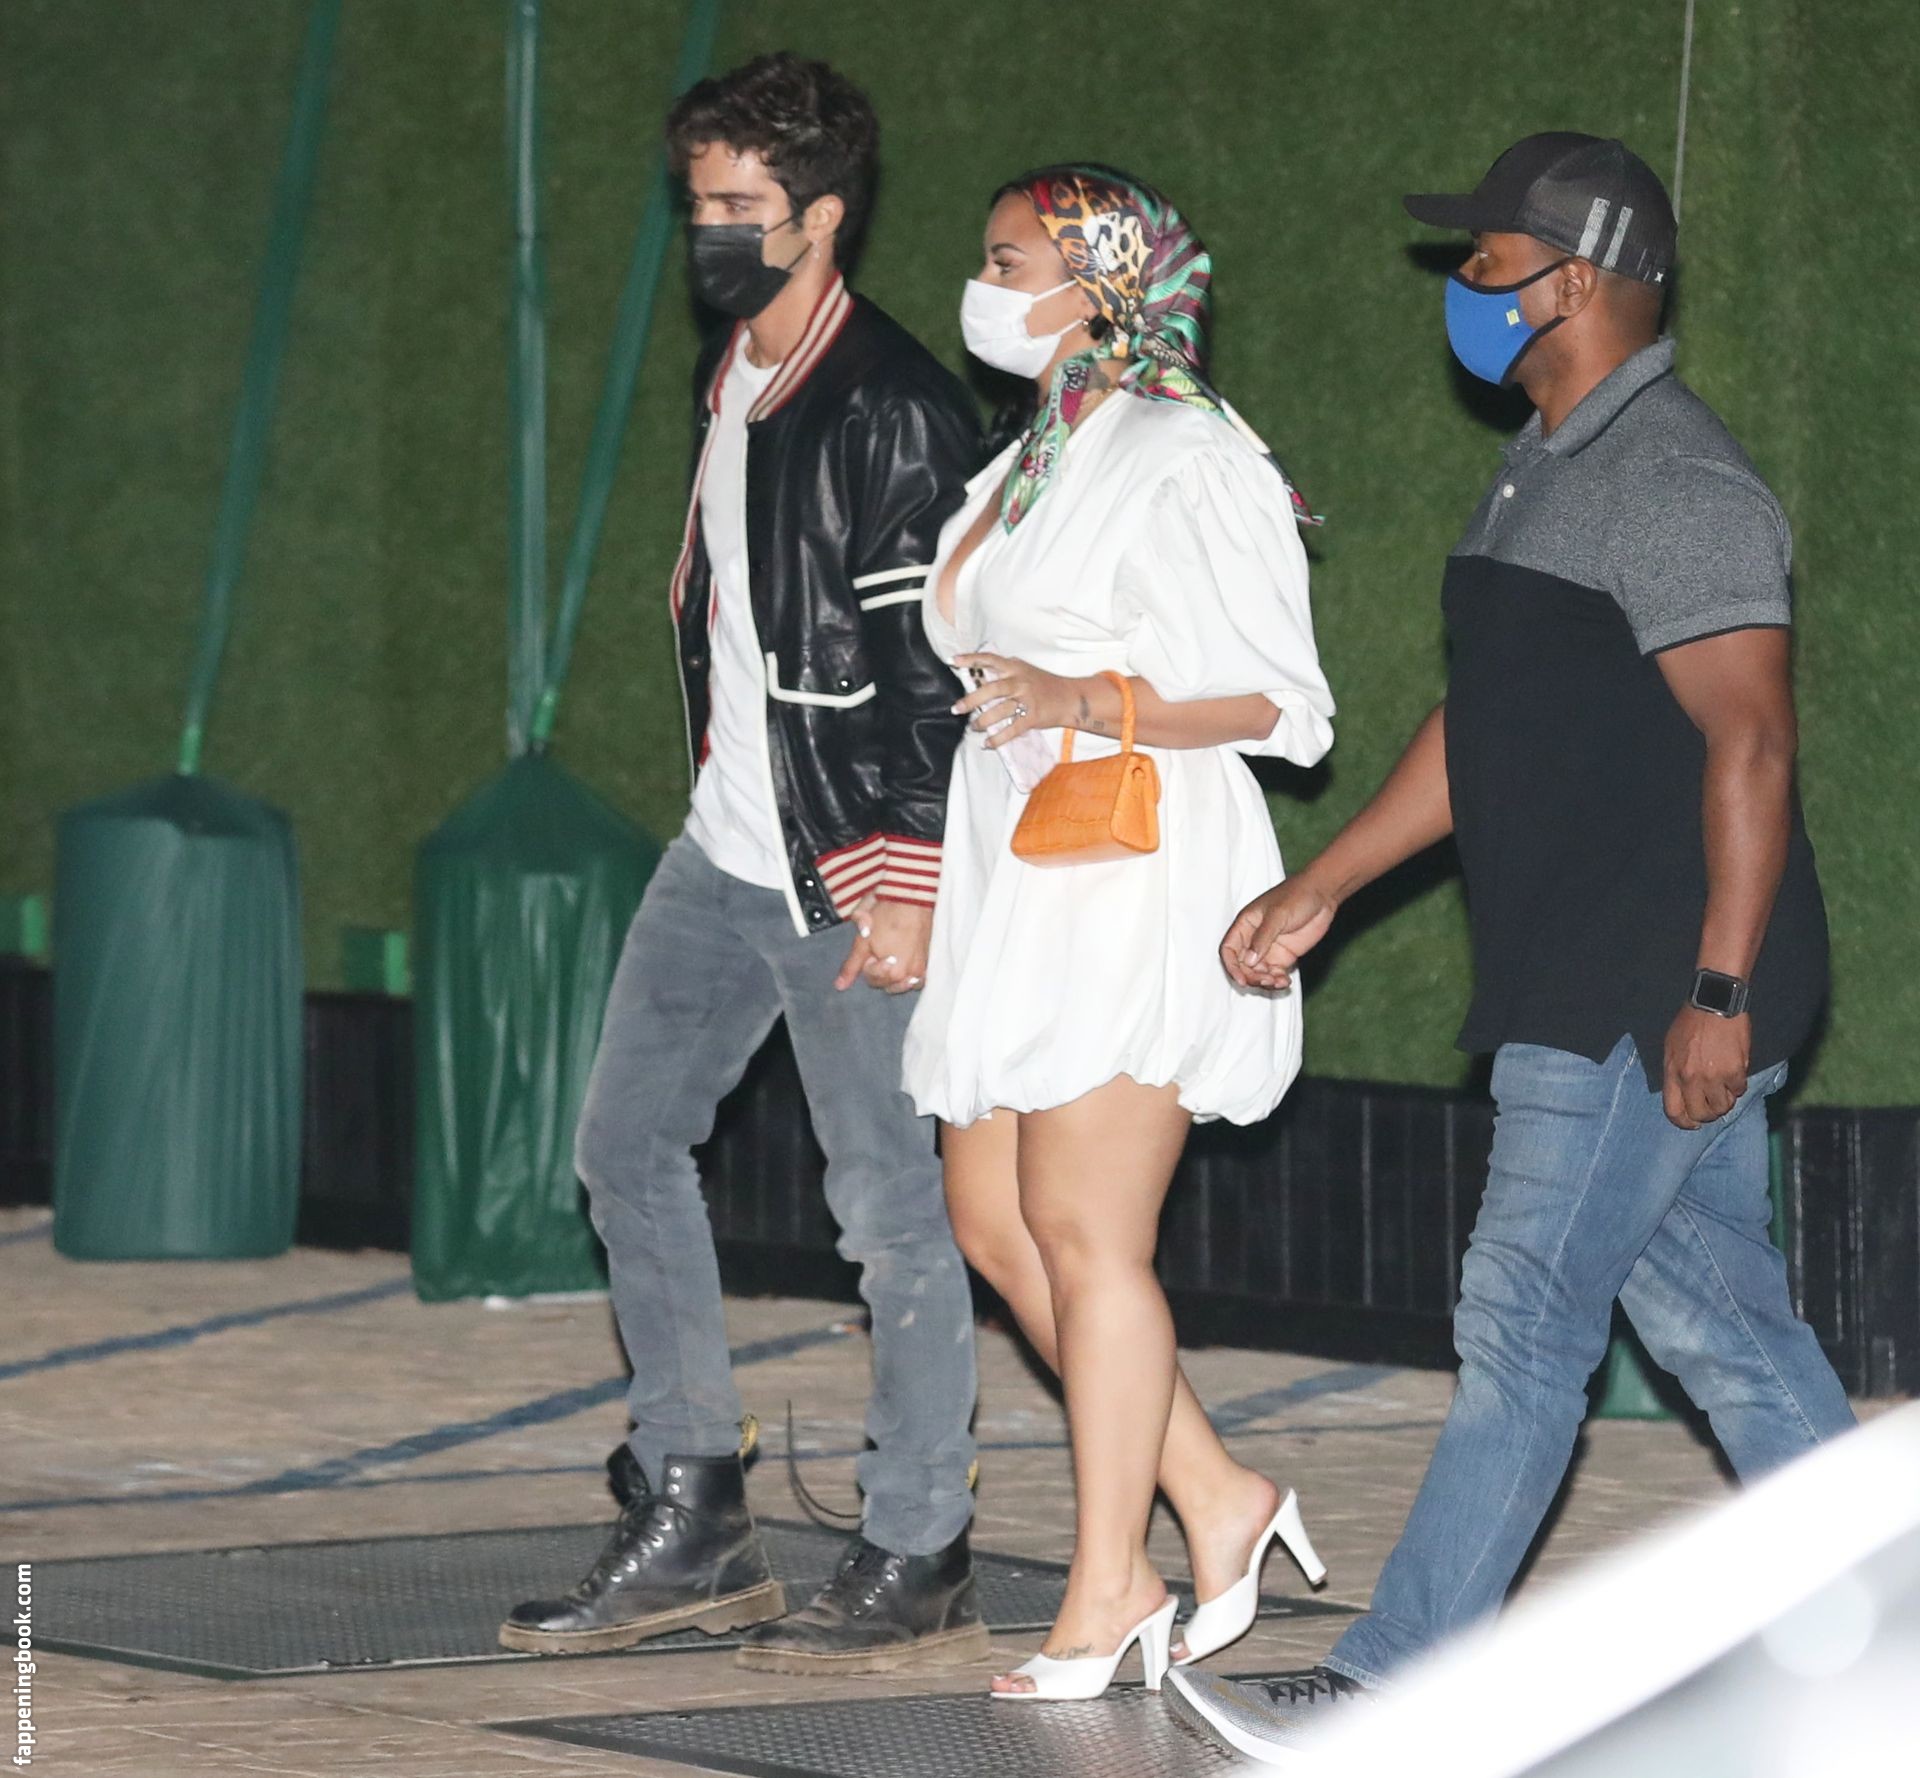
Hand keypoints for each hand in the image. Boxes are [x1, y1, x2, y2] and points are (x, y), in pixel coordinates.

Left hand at [834, 896, 932, 994]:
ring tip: (893, 956)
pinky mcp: (931, 961)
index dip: (867, 961)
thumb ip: (851, 966)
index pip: (871, 978)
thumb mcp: (862, 939)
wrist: (912, 896)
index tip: (871, 943)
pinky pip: (919, 980)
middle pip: (887, 984)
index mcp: (890, 972)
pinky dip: (911, 977)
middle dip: (880, 969)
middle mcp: (908, 976)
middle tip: (882, 947)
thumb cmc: (884, 914)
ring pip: (903, 984)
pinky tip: (906, 965)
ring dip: (895, 976)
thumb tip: (839, 986)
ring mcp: (921, 970)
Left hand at [951, 653, 1088, 750]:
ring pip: (1000, 710)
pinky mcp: (1033, 717)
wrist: (1070, 697)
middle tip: (956, 709)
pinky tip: (987, 743)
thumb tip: (979, 672)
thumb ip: (1005, 671)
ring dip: (983, 721)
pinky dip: (998, 738)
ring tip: (973, 727)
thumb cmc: (1044, 684)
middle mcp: (1020, 681)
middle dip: (972, 699)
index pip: (990, 659)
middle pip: (992, 689)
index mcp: (1015, 667)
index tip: (953, 660)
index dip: (971, 659)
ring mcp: (1027, 699)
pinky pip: (1012, 730)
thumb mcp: (1025, 671)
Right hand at [1220, 877, 1337, 991]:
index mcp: (1245, 925)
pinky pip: (1275, 974)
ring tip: (1278, 982)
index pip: (1229, 949)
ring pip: (1258, 973)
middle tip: (1266, 980)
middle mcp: (1253, 939)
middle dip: (1251, 976)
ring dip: (1265, 981)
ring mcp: (1269, 949)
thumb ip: (1262, 938)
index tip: (1241, 980)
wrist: (1323, 895)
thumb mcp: (1277, 915)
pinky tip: (1285, 982)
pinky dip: (1278, 981)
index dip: (1231, 966)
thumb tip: (1248, 961)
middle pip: (1242, 966)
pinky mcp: (1284, 956)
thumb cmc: (1297, 896)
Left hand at [1663, 1006, 1749, 1128]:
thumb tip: (1682, 1096)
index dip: (1683, 1123)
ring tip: (1724, 1089)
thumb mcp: (1670, 1047)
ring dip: (1724, 1101)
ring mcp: (1713, 1076)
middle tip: (1712, 1106)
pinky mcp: (1735, 1071)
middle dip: (1707, 1115)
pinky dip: (1738, 1087)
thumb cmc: (1691, 1023)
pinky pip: (1738, 1092)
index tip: (1692, 1124)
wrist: (1714, 1003)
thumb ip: (1674, 1072)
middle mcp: (1691, 1078)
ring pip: (1722, 1107)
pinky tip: (1735, 1074)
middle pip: (1700, 1114)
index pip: (1673, 1111)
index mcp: (1672, 1072)